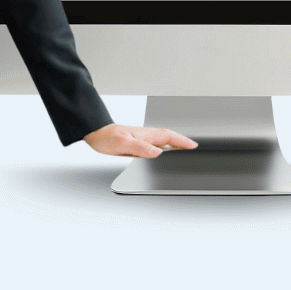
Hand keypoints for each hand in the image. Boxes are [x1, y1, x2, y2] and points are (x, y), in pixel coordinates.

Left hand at [83, 124, 197, 157]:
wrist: (95, 133)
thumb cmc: (107, 137)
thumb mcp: (123, 144)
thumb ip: (140, 147)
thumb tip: (158, 152)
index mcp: (146, 134)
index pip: (169, 136)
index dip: (182, 141)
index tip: (194, 146)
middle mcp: (147, 136)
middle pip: (170, 139)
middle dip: (183, 143)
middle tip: (194, 150)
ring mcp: (143, 139)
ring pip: (164, 143)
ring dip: (175, 146)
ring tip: (185, 153)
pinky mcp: (139, 144)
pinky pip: (156, 147)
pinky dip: (164, 150)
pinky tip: (165, 155)